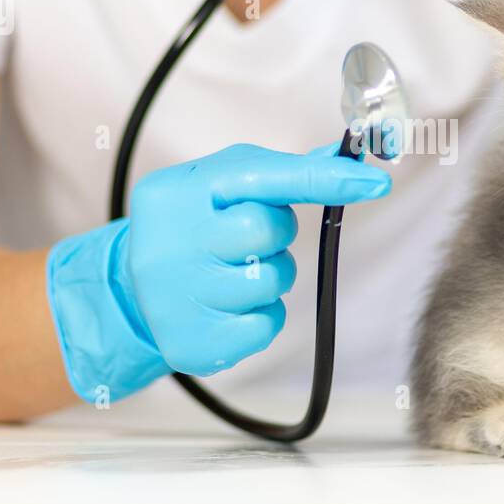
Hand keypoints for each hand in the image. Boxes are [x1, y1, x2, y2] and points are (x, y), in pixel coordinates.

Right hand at [47, 143, 390, 401]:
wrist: (130, 290)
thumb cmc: (188, 226)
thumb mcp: (218, 184)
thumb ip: (278, 173)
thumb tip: (345, 161)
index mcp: (179, 191)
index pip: (262, 177)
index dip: (323, 179)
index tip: (373, 183)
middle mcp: (171, 242)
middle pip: (269, 230)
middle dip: (274, 234)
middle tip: (246, 238)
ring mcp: (178, 297)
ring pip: (271, 280)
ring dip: (268, 275)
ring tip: (232, 272)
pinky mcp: (193, 342)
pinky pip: (265, 324)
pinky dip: (259, 315)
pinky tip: (228, 305)